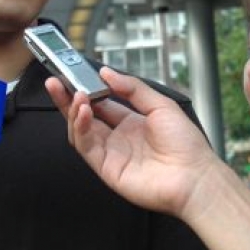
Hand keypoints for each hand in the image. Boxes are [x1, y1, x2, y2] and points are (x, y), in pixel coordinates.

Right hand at [45, 66, 218, 218]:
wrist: (194, 177)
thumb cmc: (186, 144)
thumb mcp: (161, 105)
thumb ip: (133, 88)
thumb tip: (107, 73)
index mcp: (132, 122)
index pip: (101, 104)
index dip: (87, 90)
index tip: (74, 75)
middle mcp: (118, 138)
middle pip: (85, 117)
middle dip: (68, 99)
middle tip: (55, 82)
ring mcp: (111, 154)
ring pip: (81, 131)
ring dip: (73, 111)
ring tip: (75, 95)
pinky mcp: (106, 168)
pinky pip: (86, 146)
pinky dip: (79, 128)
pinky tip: (82, 111)